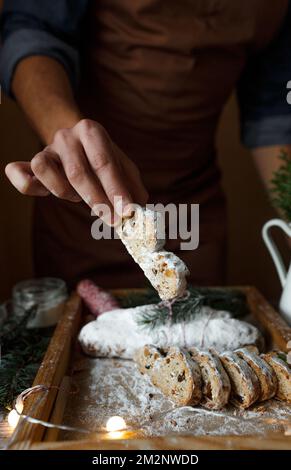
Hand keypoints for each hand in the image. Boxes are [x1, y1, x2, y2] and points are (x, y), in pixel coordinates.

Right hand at [5, 119, 147, 222]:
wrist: (76, 141)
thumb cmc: (102, 158)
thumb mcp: (122, 165)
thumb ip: (132, 184)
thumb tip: (140, 206)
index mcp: (92, 131)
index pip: (104, 163)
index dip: (116, 189)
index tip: (127, 212)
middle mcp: (66, 136)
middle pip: (78, 172)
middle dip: (98, 200)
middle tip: (112, 220)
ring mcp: (47, 148)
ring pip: (46, 171)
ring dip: (64, 192)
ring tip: (78, 198)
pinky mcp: (32, 162)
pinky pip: (21, 174)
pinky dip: (26, 185)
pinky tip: (43, 194)